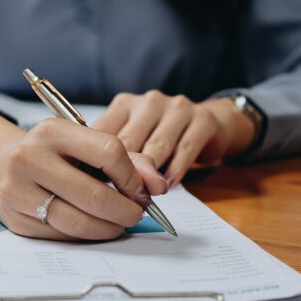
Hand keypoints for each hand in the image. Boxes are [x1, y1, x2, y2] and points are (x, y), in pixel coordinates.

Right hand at [0, 108, 167, 240]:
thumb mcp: (83, 144)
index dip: (132, 177)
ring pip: (78, 221)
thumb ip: (127, 160)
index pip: (108, 152)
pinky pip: (62, 234)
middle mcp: (29, 158)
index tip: (140, 190)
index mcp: (52, 131)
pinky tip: (93, 227)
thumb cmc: (51, 153)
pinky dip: (85, 235)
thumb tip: (157, 185)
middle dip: (125, 211)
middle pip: (94, 195)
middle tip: (136, 214)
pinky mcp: (15, 219)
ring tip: (119, 224)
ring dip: (108, 228)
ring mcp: (18, 190)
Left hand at [92, 90, 255, 186]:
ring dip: (150, 174)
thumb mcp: (134, 141)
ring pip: (157, 146)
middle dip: (124, 173)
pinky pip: (185, 149)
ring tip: (144, 196)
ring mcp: (177, 108)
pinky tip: (168, 185)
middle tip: (119, 198)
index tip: (95, 187)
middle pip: (130, 141)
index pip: (105, 134)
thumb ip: (115, 156)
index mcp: (125, 104)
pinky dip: (175, 170)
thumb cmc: (161, 137)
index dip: (98, 162)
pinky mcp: (202, 119)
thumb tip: (91, 181)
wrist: (209, 124)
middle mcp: (149, 101)